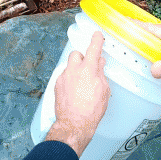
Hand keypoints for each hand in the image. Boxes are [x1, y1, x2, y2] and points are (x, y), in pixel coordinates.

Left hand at [45, 31, 110, 156]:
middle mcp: (74, 70)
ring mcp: (63, 77)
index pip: (93, 48)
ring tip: (82, 84)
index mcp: (88, 69)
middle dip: (82, 58)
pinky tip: (74, 92)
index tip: (97, 35)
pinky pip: (64, 77)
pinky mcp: (57, 85)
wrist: (74, 124)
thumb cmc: (91, 110)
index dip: (96, 40)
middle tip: (89, 68)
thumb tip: (99, 64)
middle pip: (76, 54)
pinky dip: (69, 81)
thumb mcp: (103, 91)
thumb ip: (100, 74)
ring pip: (69, 66)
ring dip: (75, 70)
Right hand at [129, 18, 160, 106]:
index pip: (149, 27)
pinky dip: (159, 46)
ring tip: (143, 42)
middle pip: (155, 29)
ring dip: (152, 38)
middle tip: (132, 31)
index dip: (136, 24)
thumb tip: (152, 71)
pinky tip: (158, 54)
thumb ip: (159, 69)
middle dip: (143, 29)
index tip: (125, 21)